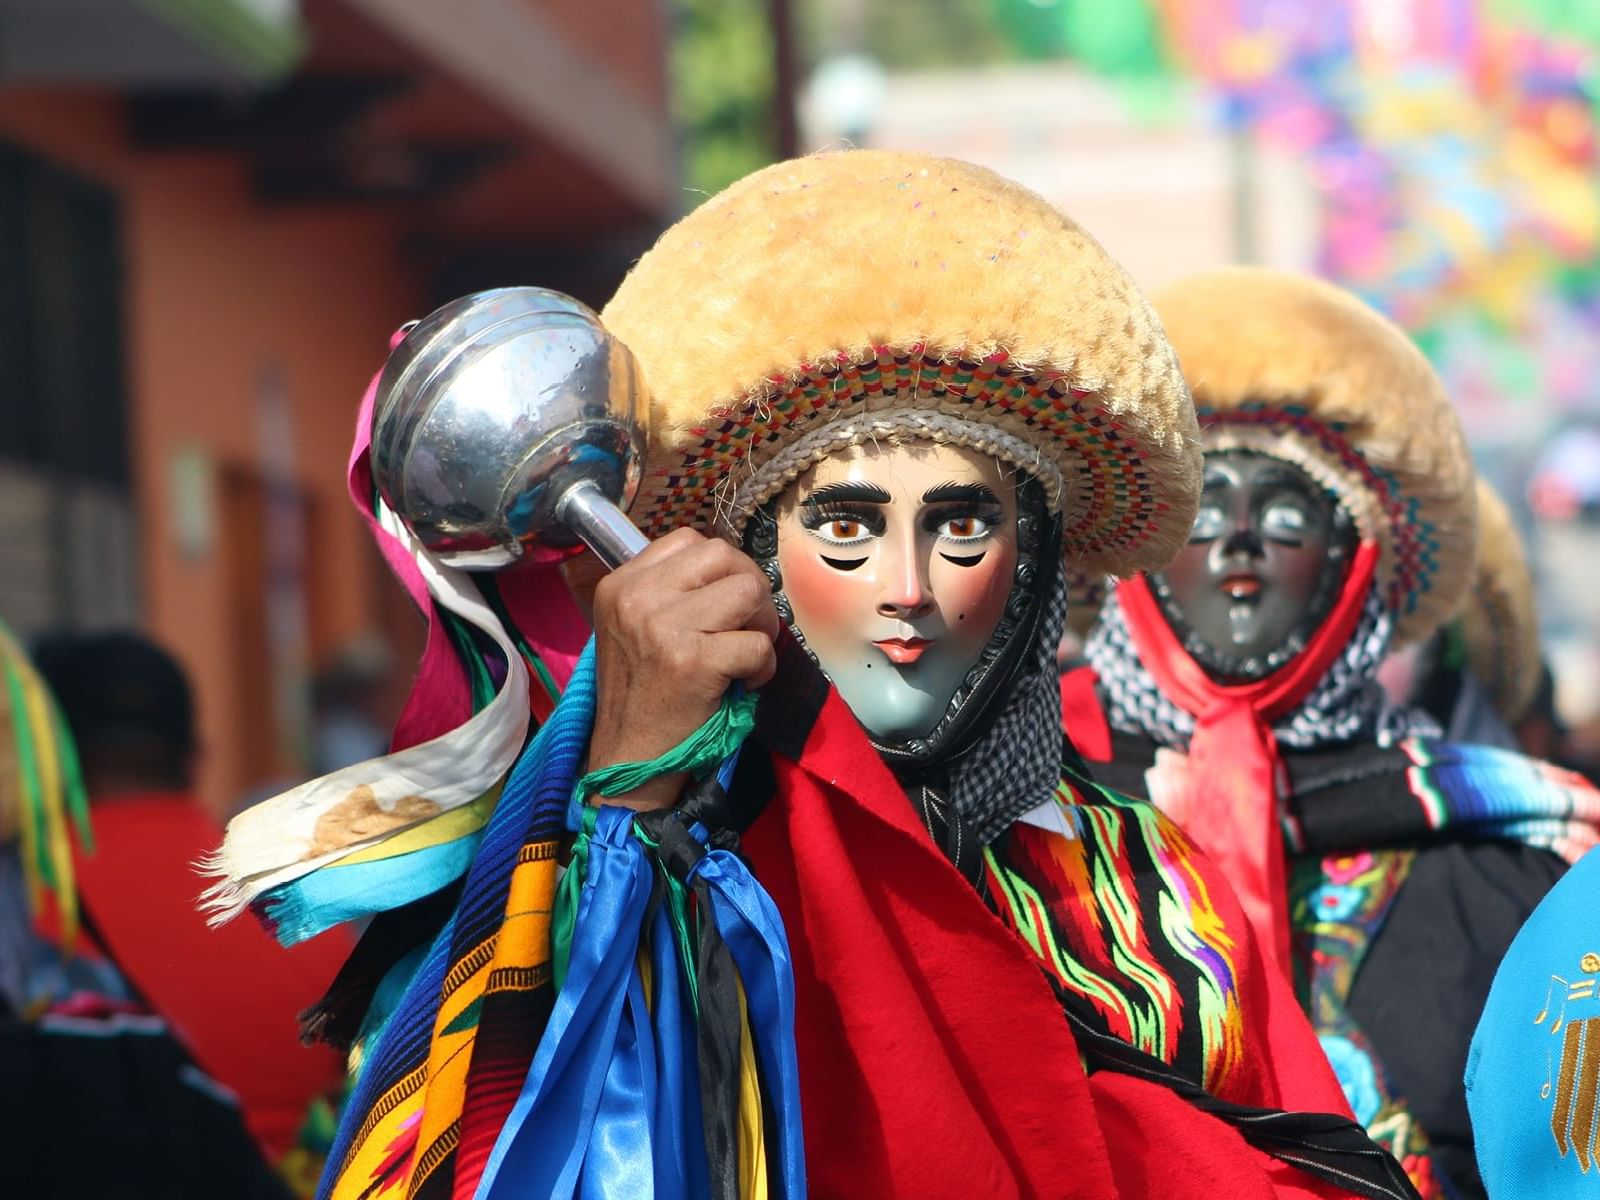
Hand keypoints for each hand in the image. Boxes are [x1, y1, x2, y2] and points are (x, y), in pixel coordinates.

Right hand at [587, 528, 778, 809]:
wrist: (628, 759)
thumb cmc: (640, 695)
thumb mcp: (632, 628)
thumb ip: (668, 592)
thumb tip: (732, 572)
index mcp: (620, 584)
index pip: (688, 539)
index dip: (721, 568)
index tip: (725, 603)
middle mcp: (637, 597)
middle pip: (722, 554)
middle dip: (750, 585)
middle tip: (748, 624)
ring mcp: (664, 626)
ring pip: (748, 590)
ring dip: (762, 622)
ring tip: (747, 652)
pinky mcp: (693, 661)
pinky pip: (758, 642)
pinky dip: (764, 665)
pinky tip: (747, 682)